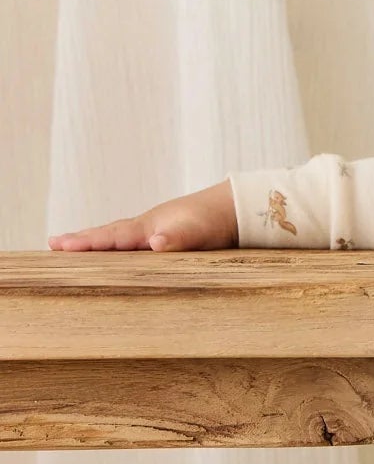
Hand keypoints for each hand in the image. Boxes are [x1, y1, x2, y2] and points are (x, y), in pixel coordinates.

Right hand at [48, 180, 238, 251]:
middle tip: (52, 244)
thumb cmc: (216, 222)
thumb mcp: (200, 233)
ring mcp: (151, 231)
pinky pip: (128, 243)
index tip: (60, 245)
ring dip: (92, 242)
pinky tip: (107, 254)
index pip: (112, 237)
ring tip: (68, 247)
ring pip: (115, 237)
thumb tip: (156, 244)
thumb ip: (179, 239)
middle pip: (107, 234)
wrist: (232, 209)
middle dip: (80, 240)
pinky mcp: (160, 238)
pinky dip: (111, 247)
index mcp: (149, 227)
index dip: (86, 243)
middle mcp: (145, 227)